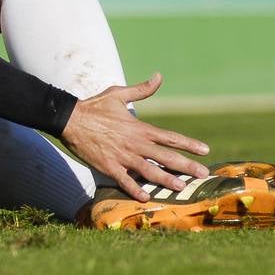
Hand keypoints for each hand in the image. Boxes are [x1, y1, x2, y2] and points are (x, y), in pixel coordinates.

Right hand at [59, 73, 210, 202]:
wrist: (69, 119)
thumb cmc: (94, 106)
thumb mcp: (118, 94)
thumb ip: (141, 90)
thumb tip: (158, 77)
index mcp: (138, 128)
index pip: (169, 137)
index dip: (188, 143)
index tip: (204, 150)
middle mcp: (134, 143)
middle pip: (165, 156)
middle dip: (186, 165)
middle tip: (203, 174)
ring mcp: (122, 156)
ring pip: (149, 171)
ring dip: (166, 179)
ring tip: (181, 187)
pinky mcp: (108, 166)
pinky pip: (125, 180)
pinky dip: (135, 189)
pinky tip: (146, 197)